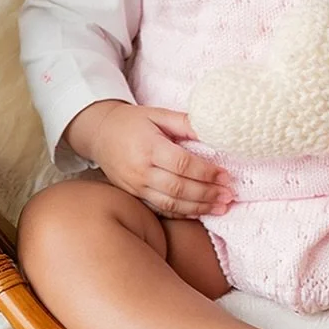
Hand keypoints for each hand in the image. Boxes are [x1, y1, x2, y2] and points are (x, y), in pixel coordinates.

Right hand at [64, 101, 233, 219]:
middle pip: (179, 188)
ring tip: (221, 207)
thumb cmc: (132, 122)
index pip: (183, 164)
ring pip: (171, 203)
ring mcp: (136, 186)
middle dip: (207, 194)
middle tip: (228, 195)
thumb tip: (213, 130)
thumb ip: (185, 123)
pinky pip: (161, 209)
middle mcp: (141, 170)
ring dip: (199, 208)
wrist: (99, 134)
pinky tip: (200, 213)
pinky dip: (182, 214)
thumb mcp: (157, 114)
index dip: (206, 172)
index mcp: (149, 147)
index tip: (225, 175)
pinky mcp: (134, 196)